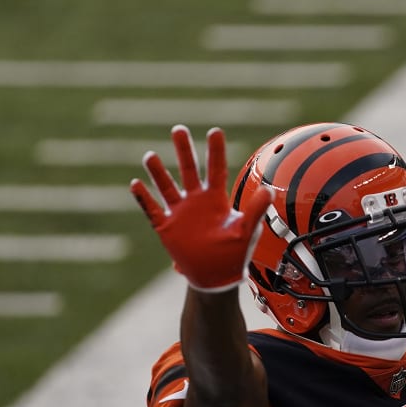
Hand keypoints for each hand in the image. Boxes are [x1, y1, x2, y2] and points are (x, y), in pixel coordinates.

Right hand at [131, 125, 273, 291]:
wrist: (216, 277)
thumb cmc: (234, 254)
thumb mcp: (247, 231)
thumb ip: (255, 210)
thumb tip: (269, 190)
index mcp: (216, 199)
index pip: (215, 169)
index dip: (215, 151)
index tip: (215, 131)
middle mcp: (196, 201)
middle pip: (188, 170)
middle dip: (183, 151)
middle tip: (178, 129)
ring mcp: (180, 212)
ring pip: (166, 186)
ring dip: (158, 172)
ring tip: (150, 156)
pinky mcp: (166, 227)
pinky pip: (152, 209)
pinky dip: (144, 198)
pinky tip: (136, 184)